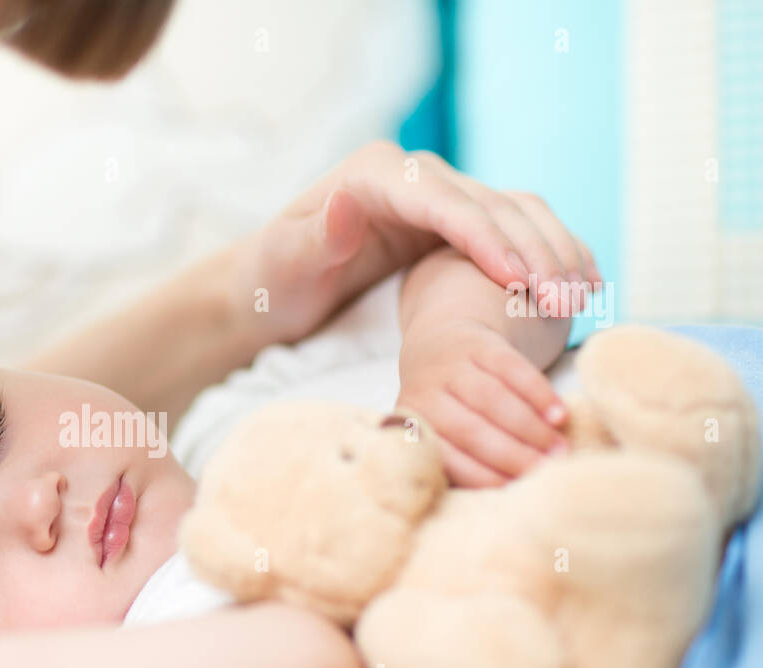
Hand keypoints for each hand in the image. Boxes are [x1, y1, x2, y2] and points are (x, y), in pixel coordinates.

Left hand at [229, 141, 599, 346]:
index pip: (445, 202)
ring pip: (514, 213)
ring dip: (552, 254)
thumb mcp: (284, 262)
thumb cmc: (274, 278)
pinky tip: (579, 286)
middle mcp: (415, 175)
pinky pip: (513, 229)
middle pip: (490, 205)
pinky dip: (547, 254)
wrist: (274, 284)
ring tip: (582, 299)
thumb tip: (346, 202)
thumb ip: (315, 237)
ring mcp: (438, 195)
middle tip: (566, 303)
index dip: (488, 239)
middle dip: (533, 253)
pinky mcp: (453, 222)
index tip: (520, 281)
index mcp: (376, 174)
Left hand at [397, 318, 568, 487]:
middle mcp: (426, 394)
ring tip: (559, 448)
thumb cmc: (447, 406)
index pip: (448, 457)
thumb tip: (504, 490)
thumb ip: (459, 458)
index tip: (515, 489)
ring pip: (492, 399)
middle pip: (471, 430)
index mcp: (414, 425)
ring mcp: (452, 367)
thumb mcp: (438, 431)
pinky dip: (538, 394)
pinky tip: (559, 414)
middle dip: (513, 454)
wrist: (439, 343)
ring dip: (530, 428)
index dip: (482, 475)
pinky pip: (511, 369)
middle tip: (547, 470)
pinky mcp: (478, 344)